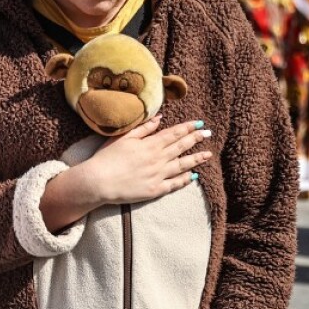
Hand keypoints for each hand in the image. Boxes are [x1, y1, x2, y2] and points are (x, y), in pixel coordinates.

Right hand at [42, 118, 212, 230]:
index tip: (199, 124)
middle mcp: (158, 159)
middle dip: (196, 139)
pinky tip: (194, 176)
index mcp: (150, 145)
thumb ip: (143, 128)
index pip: (174, 134)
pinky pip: (174, 184)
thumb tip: (160, 118)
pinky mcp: (155, 190)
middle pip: (181, 147)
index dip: (187, 128)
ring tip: (208, 154)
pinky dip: (185, 179)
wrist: (99, 181)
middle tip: (208, 134)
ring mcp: (158, 175)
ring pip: (182, 165)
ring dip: (196, 158)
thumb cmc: (107, 157)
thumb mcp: (124, 137)